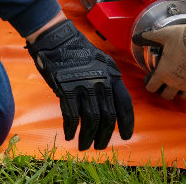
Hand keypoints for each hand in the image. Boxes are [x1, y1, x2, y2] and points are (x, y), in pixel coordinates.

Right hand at [25, 19, 134, 149]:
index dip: (127, 123)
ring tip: (84, 146)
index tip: (126, 136)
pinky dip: (70, 128)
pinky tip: (69, 135)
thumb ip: (109, 83)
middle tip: (101, 146)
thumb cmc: (79, 52)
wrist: (58, 39)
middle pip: (108, 116)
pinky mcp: (66, 89)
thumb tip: (112, 106)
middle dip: (105, 135)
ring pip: (90, 120)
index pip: (125, 104)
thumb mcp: (102, 63)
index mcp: (112, 75)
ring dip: (88, 137)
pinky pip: (70, 115)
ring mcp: (84, 85)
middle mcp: (101, 82)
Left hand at [134, 23, 185, 99]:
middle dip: (163, 90)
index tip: (151, 77)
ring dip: (180, 90)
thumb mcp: (163, 34)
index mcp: (164, 73)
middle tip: (164, 82)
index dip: (149, 83)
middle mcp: (176, 83)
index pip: (151, 87)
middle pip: (166, 96)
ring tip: (180, 82)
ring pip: (183, 95)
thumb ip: (148, 37)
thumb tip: (136, 38)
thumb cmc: (185, 39)